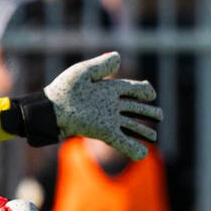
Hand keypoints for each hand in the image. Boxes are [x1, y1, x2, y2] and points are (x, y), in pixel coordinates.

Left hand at [45, 51, 162, 159]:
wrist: (50, 111)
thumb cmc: (63, 90)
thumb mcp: (82, 72)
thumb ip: (102, 66)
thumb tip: (119, 57)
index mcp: (107, 89)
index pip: (130, 89)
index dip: (143, 90)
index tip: (150, 93)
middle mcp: (109, 105)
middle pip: (134, 108)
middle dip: (147, 112)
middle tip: (160, 116)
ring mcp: (108, 120)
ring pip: (130, 126)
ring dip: (142, 131)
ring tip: (154, 136)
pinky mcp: (104, 133)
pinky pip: (122, 142)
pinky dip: (132, 148)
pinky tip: (142, 153)